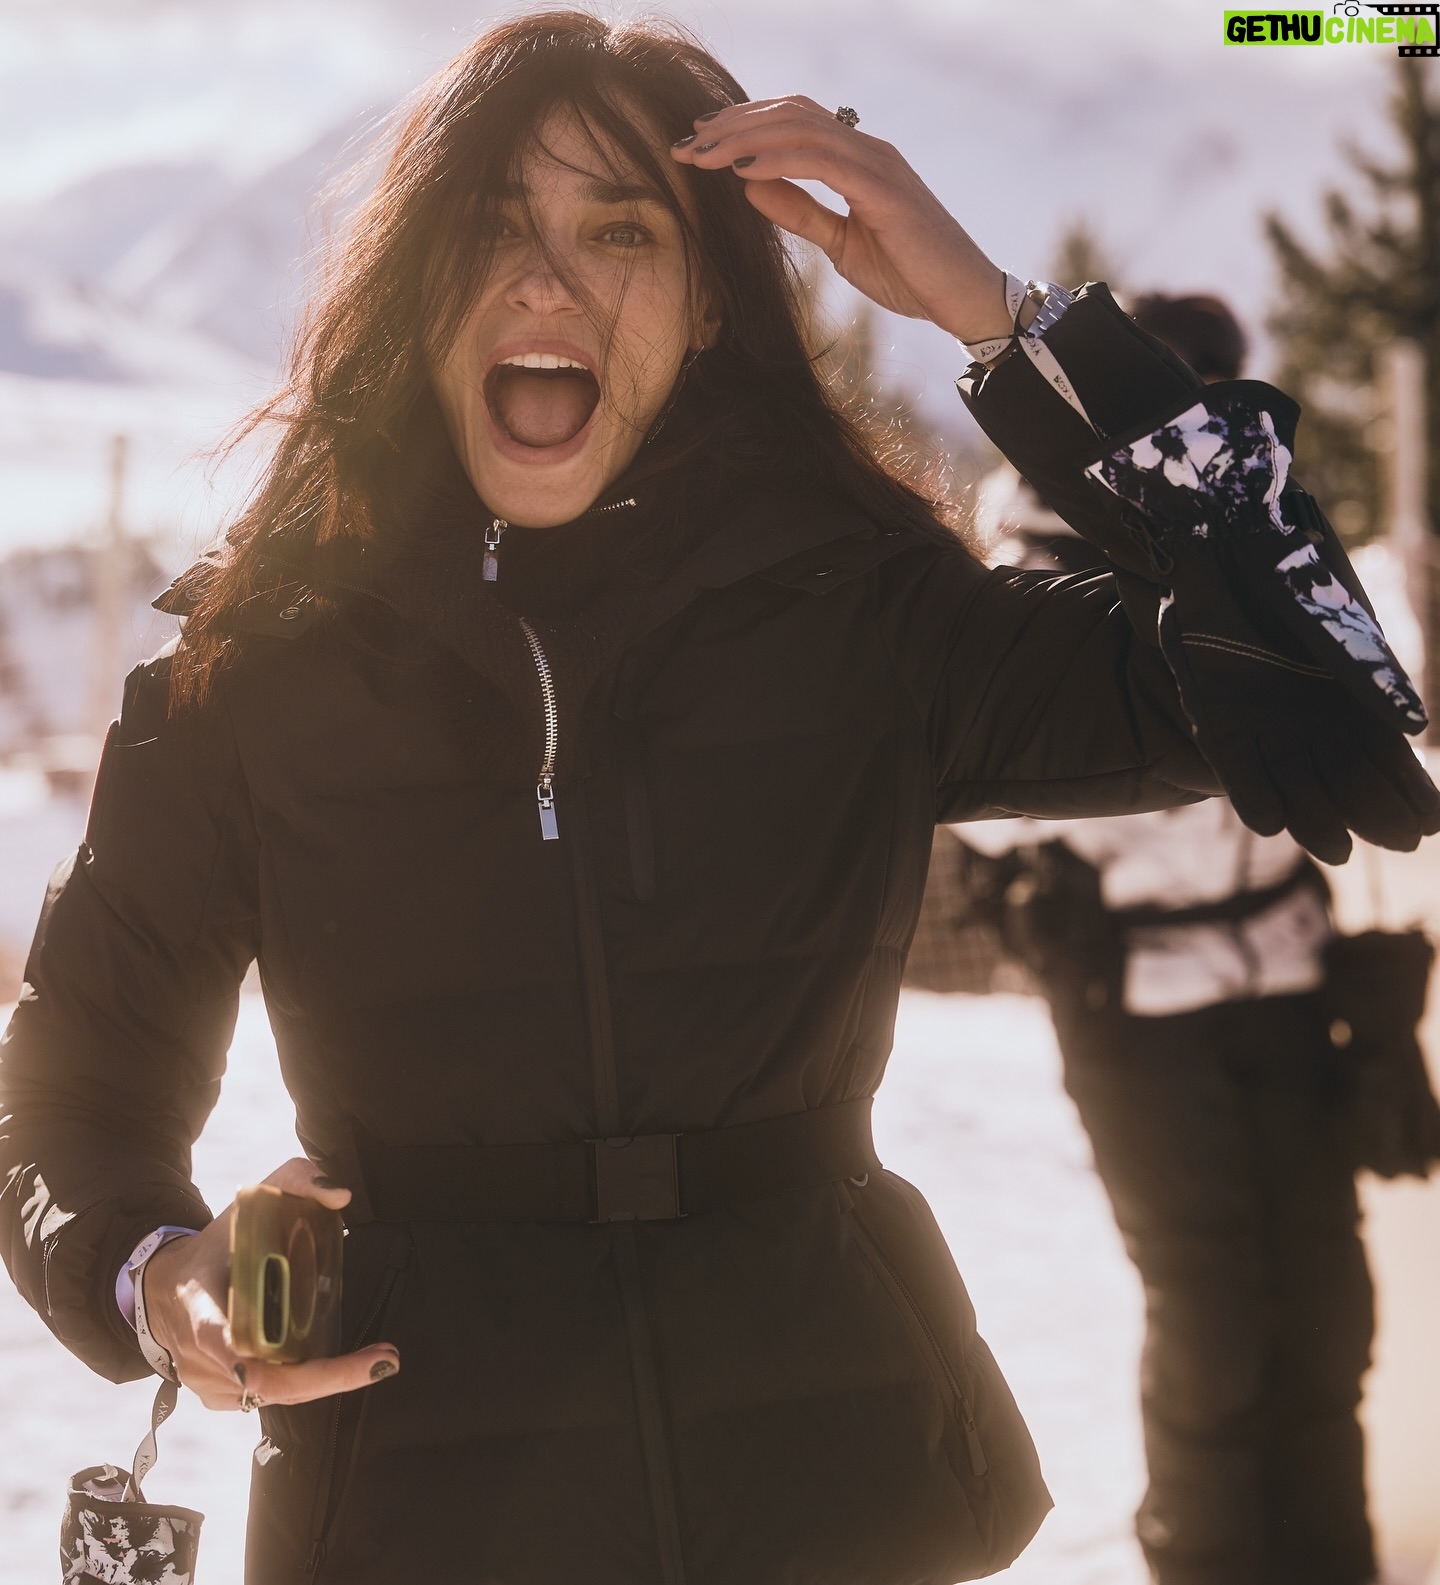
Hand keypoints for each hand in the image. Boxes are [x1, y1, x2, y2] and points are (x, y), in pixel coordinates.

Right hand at [142, 1158, 398, 1410]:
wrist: (168, 1287)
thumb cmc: (215, 1244)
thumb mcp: (248, 1202)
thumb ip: (294, 1181)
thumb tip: (340, 1195)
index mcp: (199, 1305)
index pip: (220, 1338)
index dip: (250, 1357)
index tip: (292, 1364)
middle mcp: (197, 1354)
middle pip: (263, 1381)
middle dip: (327, 1378)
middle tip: (382, 1361)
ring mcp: (205, 1381)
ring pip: (270, 1393)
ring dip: (322, 1382)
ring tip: (372, 1361)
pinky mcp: (217, 1397)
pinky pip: (264, 1398)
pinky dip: (301, 1385)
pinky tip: (331, 1367)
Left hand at [671, 96, 1011, 342]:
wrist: (961, 298)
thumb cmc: (909, 273)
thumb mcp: (840, 243)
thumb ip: (800, 211)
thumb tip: (750, 184)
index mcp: (857, 159)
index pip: (793, 122)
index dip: (744, 126)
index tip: (700, 143)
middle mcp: (867, 149)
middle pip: (790, 114)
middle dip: (733, 125)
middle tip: (686, 142)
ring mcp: (877, 163)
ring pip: (801, 128)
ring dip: (745, 137)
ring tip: (702, 153)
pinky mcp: (884, 189)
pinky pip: (821, 161)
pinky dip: (777, 160)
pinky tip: (741, 168)